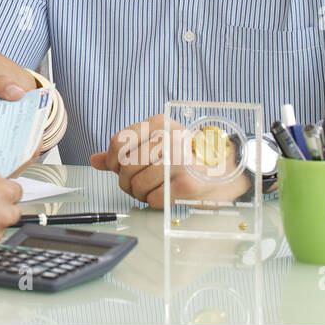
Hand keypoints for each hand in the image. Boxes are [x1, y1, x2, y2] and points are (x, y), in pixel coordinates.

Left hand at [90, 114, 249, 208]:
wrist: (228, 167)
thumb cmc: (189, 155)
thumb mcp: (158, 143)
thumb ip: (126, 151)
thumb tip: (95, 160)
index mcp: (158, 123)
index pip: (118, 142)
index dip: (112, 161)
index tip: (118, 169)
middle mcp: (169, 138)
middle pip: (126, 166)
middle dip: (125, 182)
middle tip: (136, 185)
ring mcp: (179, 161)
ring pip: (137, 184)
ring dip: (139, 193)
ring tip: (151, 190)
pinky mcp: (187, 184)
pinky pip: (153, 199)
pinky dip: (154, 201)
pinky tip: (165, 195)